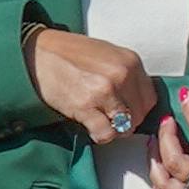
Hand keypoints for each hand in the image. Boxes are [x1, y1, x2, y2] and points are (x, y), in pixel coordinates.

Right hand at [25, 22, 159, 150]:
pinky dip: (100, 135)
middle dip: (127, 121)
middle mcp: (122, 74)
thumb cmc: (72, 54)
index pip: (150, 99)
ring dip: (114, 130)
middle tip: (109, 117)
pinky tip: (91, 126)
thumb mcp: (109, 55)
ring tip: (100, 121)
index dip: (138, 108)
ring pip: (126, 127)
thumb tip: (138, 100)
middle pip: (140, 115)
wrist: (38, 52)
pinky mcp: (85, 105)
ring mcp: (105, 90)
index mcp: (131, 61)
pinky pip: (106, 133)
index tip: (125, 110)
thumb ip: (128, 75)